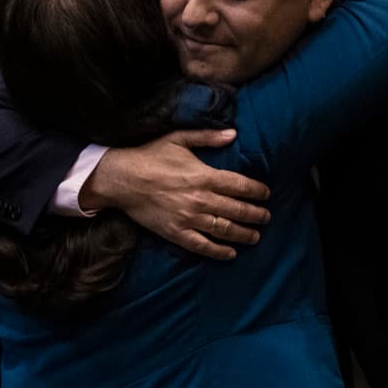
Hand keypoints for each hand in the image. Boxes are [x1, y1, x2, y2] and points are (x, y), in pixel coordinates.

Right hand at [81, 128, 270, 260]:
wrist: (121, 179)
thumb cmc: (149, 155)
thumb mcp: (179, 139)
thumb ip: (208, 137)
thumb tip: (233, 134)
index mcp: (205, 176)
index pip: (241, 186)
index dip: (257, 192)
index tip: (266, 194)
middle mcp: (201, 199)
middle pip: (238, 210)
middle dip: (256, 215)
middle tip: (266, 217)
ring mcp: (189, 218)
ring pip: (225, 229)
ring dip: (244, 234)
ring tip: (255, 236)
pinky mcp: (176, 232)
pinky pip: (203, 246)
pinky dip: (219, 251)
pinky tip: (231, 253)